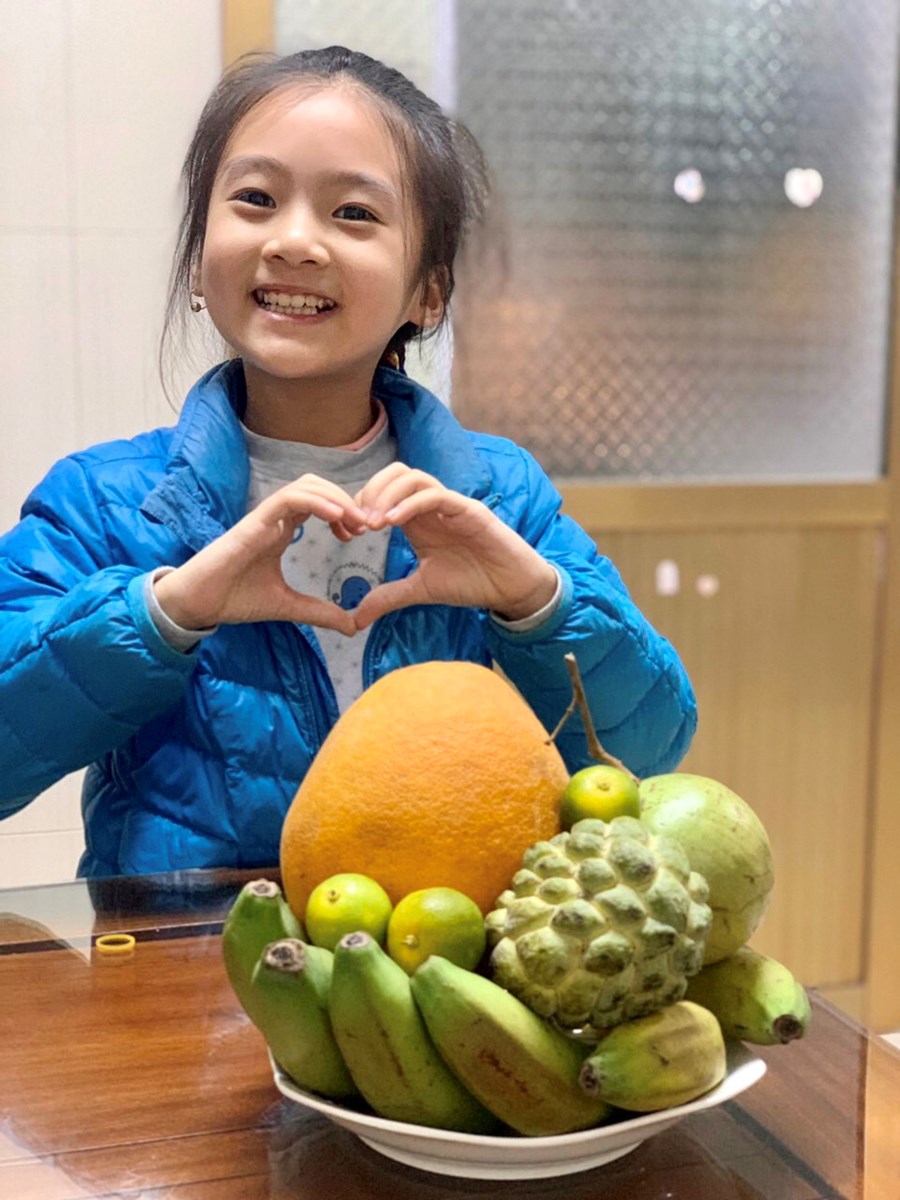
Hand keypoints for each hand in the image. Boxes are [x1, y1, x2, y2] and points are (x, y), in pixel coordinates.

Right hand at [153, 476, 366, 635]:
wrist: (198, 603)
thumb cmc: (234, 598)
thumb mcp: (287, 606)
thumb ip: (318, 612)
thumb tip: (352, 626)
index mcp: (282, 530)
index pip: (319, 503)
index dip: (344, 512)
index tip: (360, 533)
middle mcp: (276, 518)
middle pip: (317, 487)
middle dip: (346, 500)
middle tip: (366, 524)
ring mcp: (264, 517)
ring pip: (305, 486)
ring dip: (335, 498)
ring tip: (356, 520)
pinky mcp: (254, 521)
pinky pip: (288, 499)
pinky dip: (315, 502)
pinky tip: (336, 517)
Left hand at [352, 464, 557, 629]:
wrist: (510, 588)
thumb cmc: (471, 581)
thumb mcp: (421, 590)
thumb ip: (389, 597)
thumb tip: (355, 619)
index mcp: (418, 518)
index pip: (384, 490)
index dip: (362, 504)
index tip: (350, 532)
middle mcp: (432, 506)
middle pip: (395, 473)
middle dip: (370, 491)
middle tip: (358, 523)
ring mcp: (450, 504)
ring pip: (413, 478)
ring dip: (387, 495)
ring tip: (373, 524)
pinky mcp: (468, 510)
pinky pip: (436, 495)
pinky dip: (410, 504)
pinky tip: (393, 522)